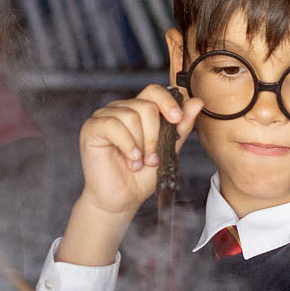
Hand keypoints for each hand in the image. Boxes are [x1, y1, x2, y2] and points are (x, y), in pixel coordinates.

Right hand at [56, 85, 203, 267]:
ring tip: (139, 162)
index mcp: (138, 111)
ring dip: (140, 144)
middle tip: (152, 158)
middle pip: (146, 106)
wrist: (122, 199)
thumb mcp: (168, 150)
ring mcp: (105, 116)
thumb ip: (180, 127)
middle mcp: (121, 109)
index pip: (154, 91)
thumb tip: (197, 102)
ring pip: (131, 116)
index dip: (168, 103)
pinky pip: (113, 125)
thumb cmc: (141, 177)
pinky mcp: (92, 128)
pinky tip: (131, 159)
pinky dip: (127, 144)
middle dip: (154, 135)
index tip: (177, 120)